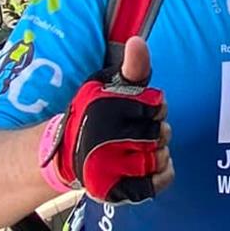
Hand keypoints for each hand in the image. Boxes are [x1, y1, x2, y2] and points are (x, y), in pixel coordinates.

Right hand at [57, 35, 171, 202]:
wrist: (66, 152)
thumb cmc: (95, 114)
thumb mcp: (109, 84)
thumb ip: (132, 66)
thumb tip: (138, 41)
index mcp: (107, 109)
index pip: (157, 106)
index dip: (155, 108)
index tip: (143, 109)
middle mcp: (108, 139)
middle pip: (161, 133)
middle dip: (156, 130)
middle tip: (139, 131)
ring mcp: (113, 168)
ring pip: (160, 157)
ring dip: (157, 152)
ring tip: (140, 149)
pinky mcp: (118, 190)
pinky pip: (158, 182)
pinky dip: (163, 174)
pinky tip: (155, 166)